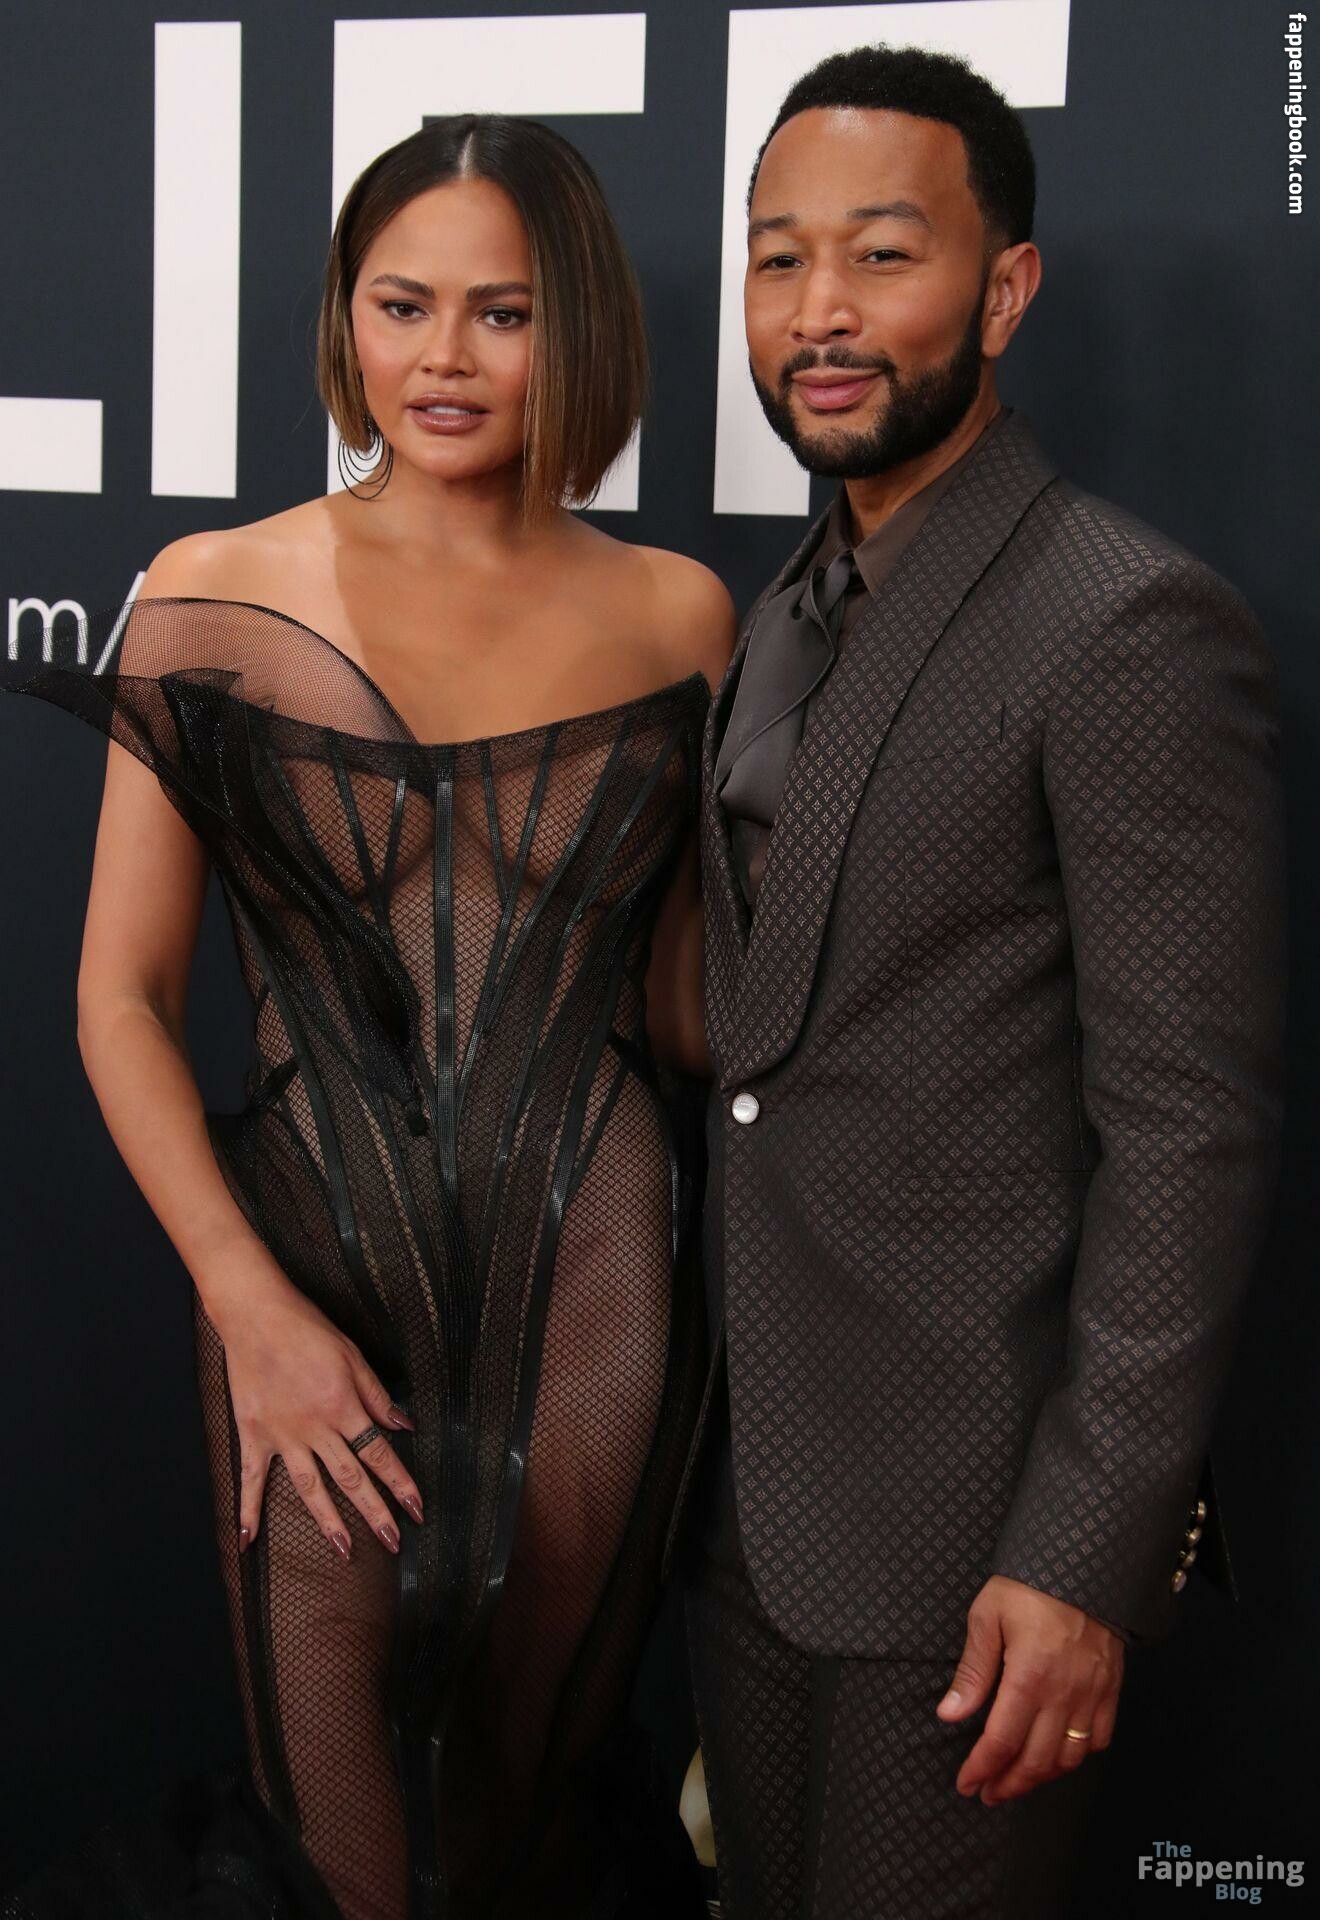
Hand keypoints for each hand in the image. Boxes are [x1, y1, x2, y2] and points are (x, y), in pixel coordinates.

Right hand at [216, 1270, 423, 1562]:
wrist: (256, 1315)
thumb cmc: (307, 1329)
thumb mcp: (352, 1355)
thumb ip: (376, 1395)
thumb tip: (404, 1425)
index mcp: (343, 1407)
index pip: (379, 1455)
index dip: (400, 1484)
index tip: (417, 1509)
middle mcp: (316, 1428)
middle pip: (351, 1479)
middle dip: (375, 1512)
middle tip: (393, 1542)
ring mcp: (283, 1435)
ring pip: (310, 1488)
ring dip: (328, 1522)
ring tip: (344, 1550)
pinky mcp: (253, 1434)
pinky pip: (252, 1479)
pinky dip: (248, 1509)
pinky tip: (247, 1539)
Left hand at [936, 1575, 1123, 1803]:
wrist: (1082, 1561)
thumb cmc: (1028, 1585)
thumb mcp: (987, 1616)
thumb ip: (972, 1671)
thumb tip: (949, 1715)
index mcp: (1028, 1677)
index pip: (1001, 1741)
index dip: (981, 1769)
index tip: (966, 1784)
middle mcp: (1064, 1694)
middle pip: (1036, 1761)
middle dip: (1008, 1784)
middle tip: (988, 1794)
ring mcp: (1092, 1694)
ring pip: (1068, 1758)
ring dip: (1041, 1777)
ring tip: (1017, 1780)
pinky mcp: (1110, 1688)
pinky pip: (1098, 1739)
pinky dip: (1078, 1757)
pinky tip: (1059, 1756)